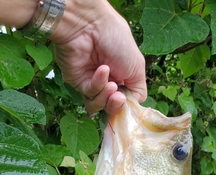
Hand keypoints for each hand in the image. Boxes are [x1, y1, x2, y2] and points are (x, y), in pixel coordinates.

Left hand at [51, 0, 146, 114]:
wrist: (91, 25)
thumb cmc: (116, 40)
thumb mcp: (137, 67)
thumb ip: (138, 91)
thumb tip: (132, 108)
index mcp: (122, 77)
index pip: (124, 102)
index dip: (126, 106)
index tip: (128, 103)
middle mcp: (106, 82)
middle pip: (110, 108)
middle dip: (115, 106)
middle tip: (118, 97)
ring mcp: (91, 82)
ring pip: (99, 106)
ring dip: (106, 98)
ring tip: (111, 85)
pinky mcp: (77, 82)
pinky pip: (88, 94)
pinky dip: (97, 84)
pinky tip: (102, 71)